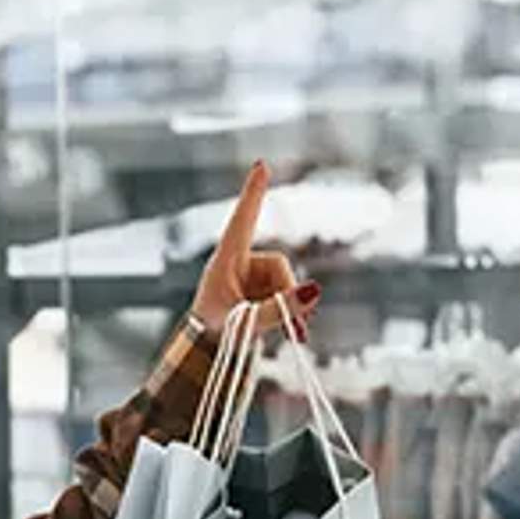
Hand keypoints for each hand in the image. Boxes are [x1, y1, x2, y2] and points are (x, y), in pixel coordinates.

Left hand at [192, 160, 312, 328]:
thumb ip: (278, 308)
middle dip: (289, 294)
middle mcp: (240, 263)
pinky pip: (286, 294)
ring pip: (286, 282)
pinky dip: (291, 312)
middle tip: (298, 326)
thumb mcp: (246, 322)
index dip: (254, 192)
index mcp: (226, 260)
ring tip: (292, 333)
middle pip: (280, 266)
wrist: (205, 353)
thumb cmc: (214, 333)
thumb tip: (314, 290)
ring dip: (291, 307)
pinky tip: (295, 332)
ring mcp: (252, 277)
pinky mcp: (261, 291)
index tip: (261, 165)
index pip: (243, 219)